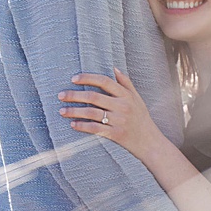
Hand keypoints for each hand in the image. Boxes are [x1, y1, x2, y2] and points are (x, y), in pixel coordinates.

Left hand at [56, 71, 170, 163]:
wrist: (150, 142)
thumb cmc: (141, 118)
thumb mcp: (137, 99)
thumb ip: (126, 83)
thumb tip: (114, 68)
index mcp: (126, 95)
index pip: (104, 81)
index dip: (88, 78)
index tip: (73, 79)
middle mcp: (122, 106)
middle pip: (93, 97)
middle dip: (74, 95)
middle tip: (60, 95)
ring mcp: (118, 121)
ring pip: (91, 113)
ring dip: (74, 111)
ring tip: (61, 111)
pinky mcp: (115, 134)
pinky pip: (95, 129)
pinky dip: (82, 126)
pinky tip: (72, 124)